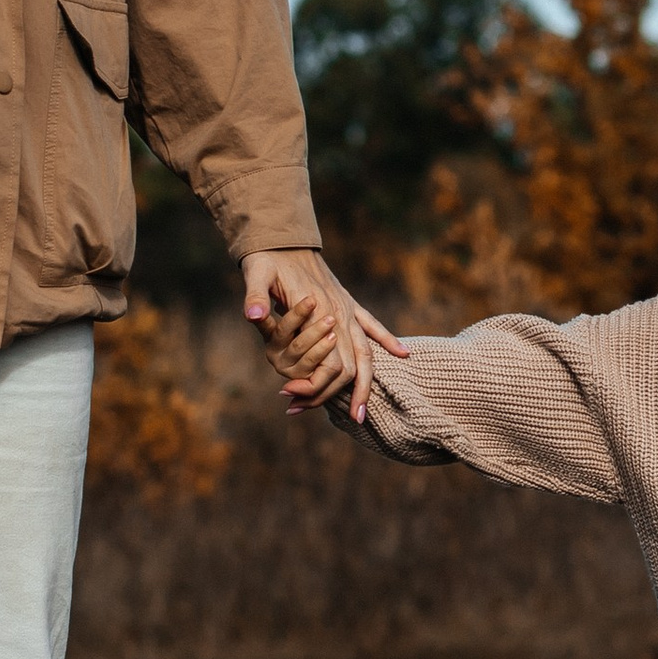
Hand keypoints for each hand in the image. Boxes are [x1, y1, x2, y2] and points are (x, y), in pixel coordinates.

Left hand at [240, 249, 405, 419]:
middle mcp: (340, 312)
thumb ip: (256, 296)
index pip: (330, 362)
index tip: (295, 402)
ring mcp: (347, 307)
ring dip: (367, 383)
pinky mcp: (348, 302)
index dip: (315, 387)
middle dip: (349, 396)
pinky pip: (373, 325)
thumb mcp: (256, 274)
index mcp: (320, 310)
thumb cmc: (267, 258)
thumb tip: (253, 317)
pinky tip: (404, 354)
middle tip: (348, 421)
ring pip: (368, 352)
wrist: (284, 237)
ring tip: (363, 412)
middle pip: (354, 365)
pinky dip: (388, 340)